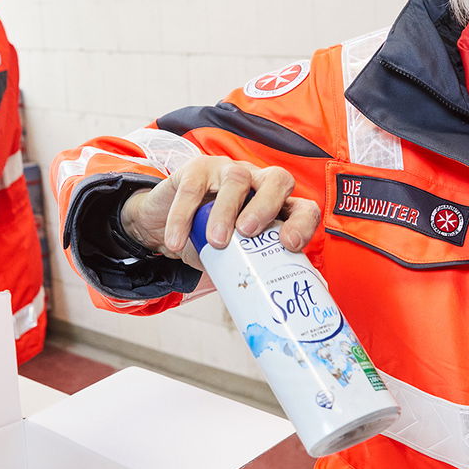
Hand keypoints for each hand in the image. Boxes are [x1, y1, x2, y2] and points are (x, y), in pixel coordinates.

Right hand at [120, 155, 319, 268]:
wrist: (165, 225)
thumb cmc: (208, 241)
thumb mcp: (230, 256)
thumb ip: (245, 267)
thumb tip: (256, 299)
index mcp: (276, 206)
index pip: (303, 208)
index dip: (303, 223)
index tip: (290, 244)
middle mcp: (259, 182)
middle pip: (278, 180)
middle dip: (266, 206)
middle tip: (247, 233)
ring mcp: (229, 171)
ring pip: (237, 179)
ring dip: (226, 211)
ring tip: (216, 241)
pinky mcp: (197, 169)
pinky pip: (193, 188)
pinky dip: (184, 216)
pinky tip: (177, 240)